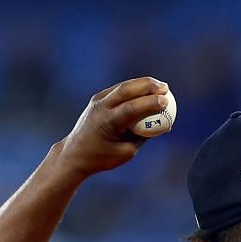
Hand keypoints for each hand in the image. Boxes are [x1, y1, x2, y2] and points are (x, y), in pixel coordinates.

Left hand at [57, 77, 171, 177]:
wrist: (74, 153)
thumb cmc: (102, 157)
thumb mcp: (126, 152)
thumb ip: (143, 136)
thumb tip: (161, 124)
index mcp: (107, 123)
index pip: (131, 108)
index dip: (149, 103)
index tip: (166, 101)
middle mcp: (101, 107)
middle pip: (126, 89)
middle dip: (148, 86)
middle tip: (165, 88)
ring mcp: (97, 100)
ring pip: (123, 86)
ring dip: (142, 84)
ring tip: (160, 86)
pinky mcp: (98, 98)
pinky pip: (119, 90)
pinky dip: (134, 88)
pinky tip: (147, 89)